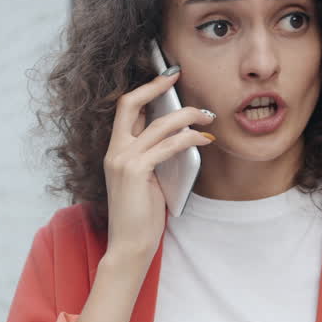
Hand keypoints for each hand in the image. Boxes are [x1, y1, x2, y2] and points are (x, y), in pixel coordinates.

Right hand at [104, 66, 214, 262]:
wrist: (129, 245)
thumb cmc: (140, 216)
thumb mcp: (146, 179)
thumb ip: (153, 156)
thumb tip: (178, 135)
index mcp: (115, 151)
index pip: (126, 109)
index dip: (146, 90)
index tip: (167, 78)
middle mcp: (115, 151)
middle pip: (130, 103)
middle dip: (156, 86)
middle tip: (178, 77)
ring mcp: (123, 159)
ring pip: (159, 124)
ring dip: (187, 115)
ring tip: (207, 117)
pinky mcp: (137, 171)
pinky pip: (169, 145)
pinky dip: (189, 138)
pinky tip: (203, 139)